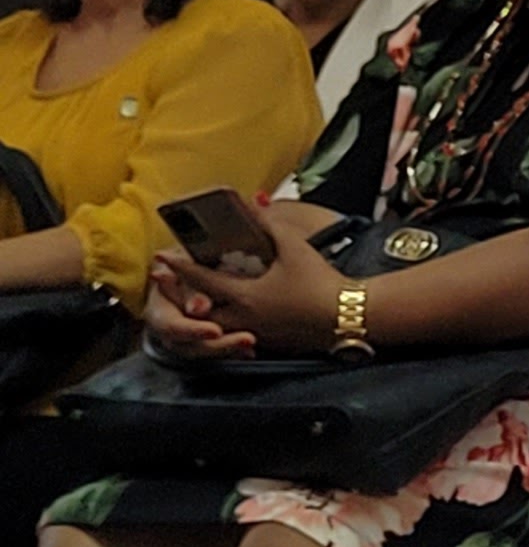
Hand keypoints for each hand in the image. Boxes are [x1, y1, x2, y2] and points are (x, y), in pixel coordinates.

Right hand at [141, 271, 250, 360]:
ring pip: (207, 353)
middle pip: (193, 347)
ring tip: (252, 342)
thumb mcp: (177, 273)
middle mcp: (171, 335)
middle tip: (248, 339)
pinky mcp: (203, 344)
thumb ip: (187, 291)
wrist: (175, 278)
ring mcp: (185, 343)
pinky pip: (218, 353)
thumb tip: (199, 308)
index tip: (216, 331)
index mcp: (159, 316)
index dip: (194, 330)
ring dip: (232, 350)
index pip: (174, 328)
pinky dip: (235, 351)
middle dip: (222, 345)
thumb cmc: (176, 270)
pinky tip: (251, 351)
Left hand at [144, 225, 345, 358]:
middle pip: (198, 311)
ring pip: (214, 327)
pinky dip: (223, 327)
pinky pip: (236, 336)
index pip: (202, 279)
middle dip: (178, 297)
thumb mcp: (295, 248)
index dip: (179, 266)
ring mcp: (255, 333)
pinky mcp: (269, 343)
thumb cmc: (322, 282)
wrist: (350, 317)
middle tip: (164, 285)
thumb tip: (253, 203)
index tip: (160, 257)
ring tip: (191, 302)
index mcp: (245, 295)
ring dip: (200, 313)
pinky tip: (224, 319)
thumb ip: (269, 225)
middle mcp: (243, 318)